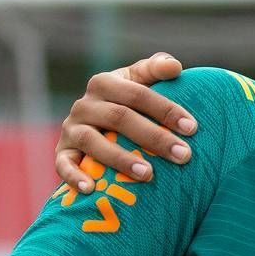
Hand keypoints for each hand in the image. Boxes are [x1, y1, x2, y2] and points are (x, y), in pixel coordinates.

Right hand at [56, 52, 195, 191]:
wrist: (94, 122)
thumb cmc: (127, 101)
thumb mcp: (139, 81)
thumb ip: (155, 69)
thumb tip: (175, 67)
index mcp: (104, 82)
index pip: (138, 94)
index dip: (165, 109)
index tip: (192, 128)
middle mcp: (84, 104)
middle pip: (120, 118)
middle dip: (154, 137)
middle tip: (183, 156)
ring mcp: (70, 129)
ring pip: (93, 142)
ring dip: (121, 159)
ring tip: (149, 175)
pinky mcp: (62, 152)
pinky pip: (63, 165)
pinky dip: (74, 176)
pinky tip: (91, 189)